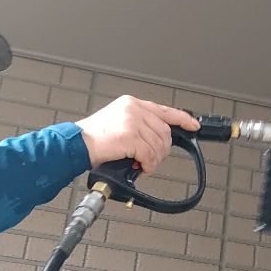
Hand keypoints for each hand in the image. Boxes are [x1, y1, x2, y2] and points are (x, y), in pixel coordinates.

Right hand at [76, 96, 200, 172]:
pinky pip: (150, 155)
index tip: (193, 125)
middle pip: (164, 131)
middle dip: (163, 150)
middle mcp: (133, 109)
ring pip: (159, 144)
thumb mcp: (118, 123)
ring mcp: (132, 121)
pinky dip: (149, 165)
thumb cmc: (94, 138)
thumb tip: (157, 141)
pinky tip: (142, 167)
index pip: (164, 110)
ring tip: (144, 164)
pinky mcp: (130, 136)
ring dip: (155, 160)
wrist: (76, 144)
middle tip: (153, 159)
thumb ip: (139, 126)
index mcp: (132, 103)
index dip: (182, 119)